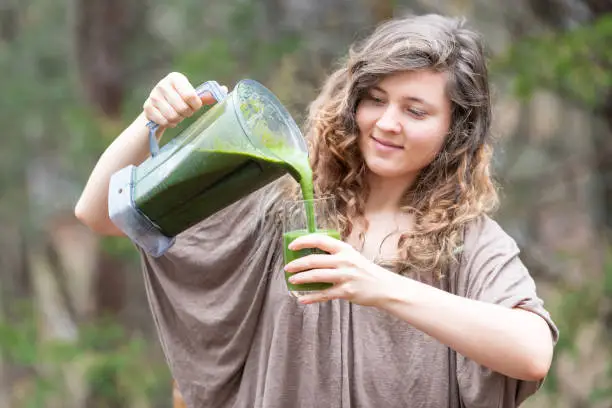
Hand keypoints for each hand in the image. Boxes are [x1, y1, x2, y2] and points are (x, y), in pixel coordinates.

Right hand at [143, 72, 227, 129]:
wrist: (158, 107)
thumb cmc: (180, 100)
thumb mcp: (192, 96)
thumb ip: (207, 95)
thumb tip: (224, 90)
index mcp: (176, 78)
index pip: (191, 96)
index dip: (196, 105)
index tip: (195, 105)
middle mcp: (162, 84)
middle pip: (182, 108)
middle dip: (187, 113)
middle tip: (186, 111)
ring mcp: (153, 96)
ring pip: (173, 116)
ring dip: (178, 119)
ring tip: (177, 115)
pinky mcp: (147, 108)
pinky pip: (164, 121)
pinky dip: (169, 123)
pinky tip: (168, 119)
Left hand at [284, 234, 403, 306]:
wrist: (384, 287)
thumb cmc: (364, 271)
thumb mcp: (352, 256)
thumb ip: (335, 255)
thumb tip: (311, 256)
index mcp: (344, 249)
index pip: (320, 240)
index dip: (303, 241)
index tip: (292, 246)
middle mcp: (344, 261)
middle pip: (314, 260)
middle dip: (297, 264)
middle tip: (287, 268)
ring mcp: (345, 276)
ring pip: (316, 276)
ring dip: (301, 279)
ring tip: (292, 280)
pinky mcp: (346, 292)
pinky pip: (324, 294)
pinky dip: (311, 297)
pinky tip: (302, 299)